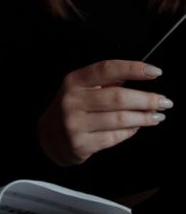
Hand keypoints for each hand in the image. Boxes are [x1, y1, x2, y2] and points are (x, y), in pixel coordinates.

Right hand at [37, 60, 171, 165]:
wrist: (49, 136)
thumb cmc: (73, 107)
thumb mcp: (82, 88)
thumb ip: (107, 81)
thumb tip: (142, 75)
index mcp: (74, 81)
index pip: (107, 69)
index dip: (133, 69)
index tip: (155, 73)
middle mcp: (72, 100)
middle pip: (118, 98)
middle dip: (147, 99)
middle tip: (164, 101)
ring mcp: (75, 123)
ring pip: (120, 119)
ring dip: (144, 118)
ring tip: (157, 116)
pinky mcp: (81, 144)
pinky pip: (115, 137)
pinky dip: (130, 132)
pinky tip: (137, 127)